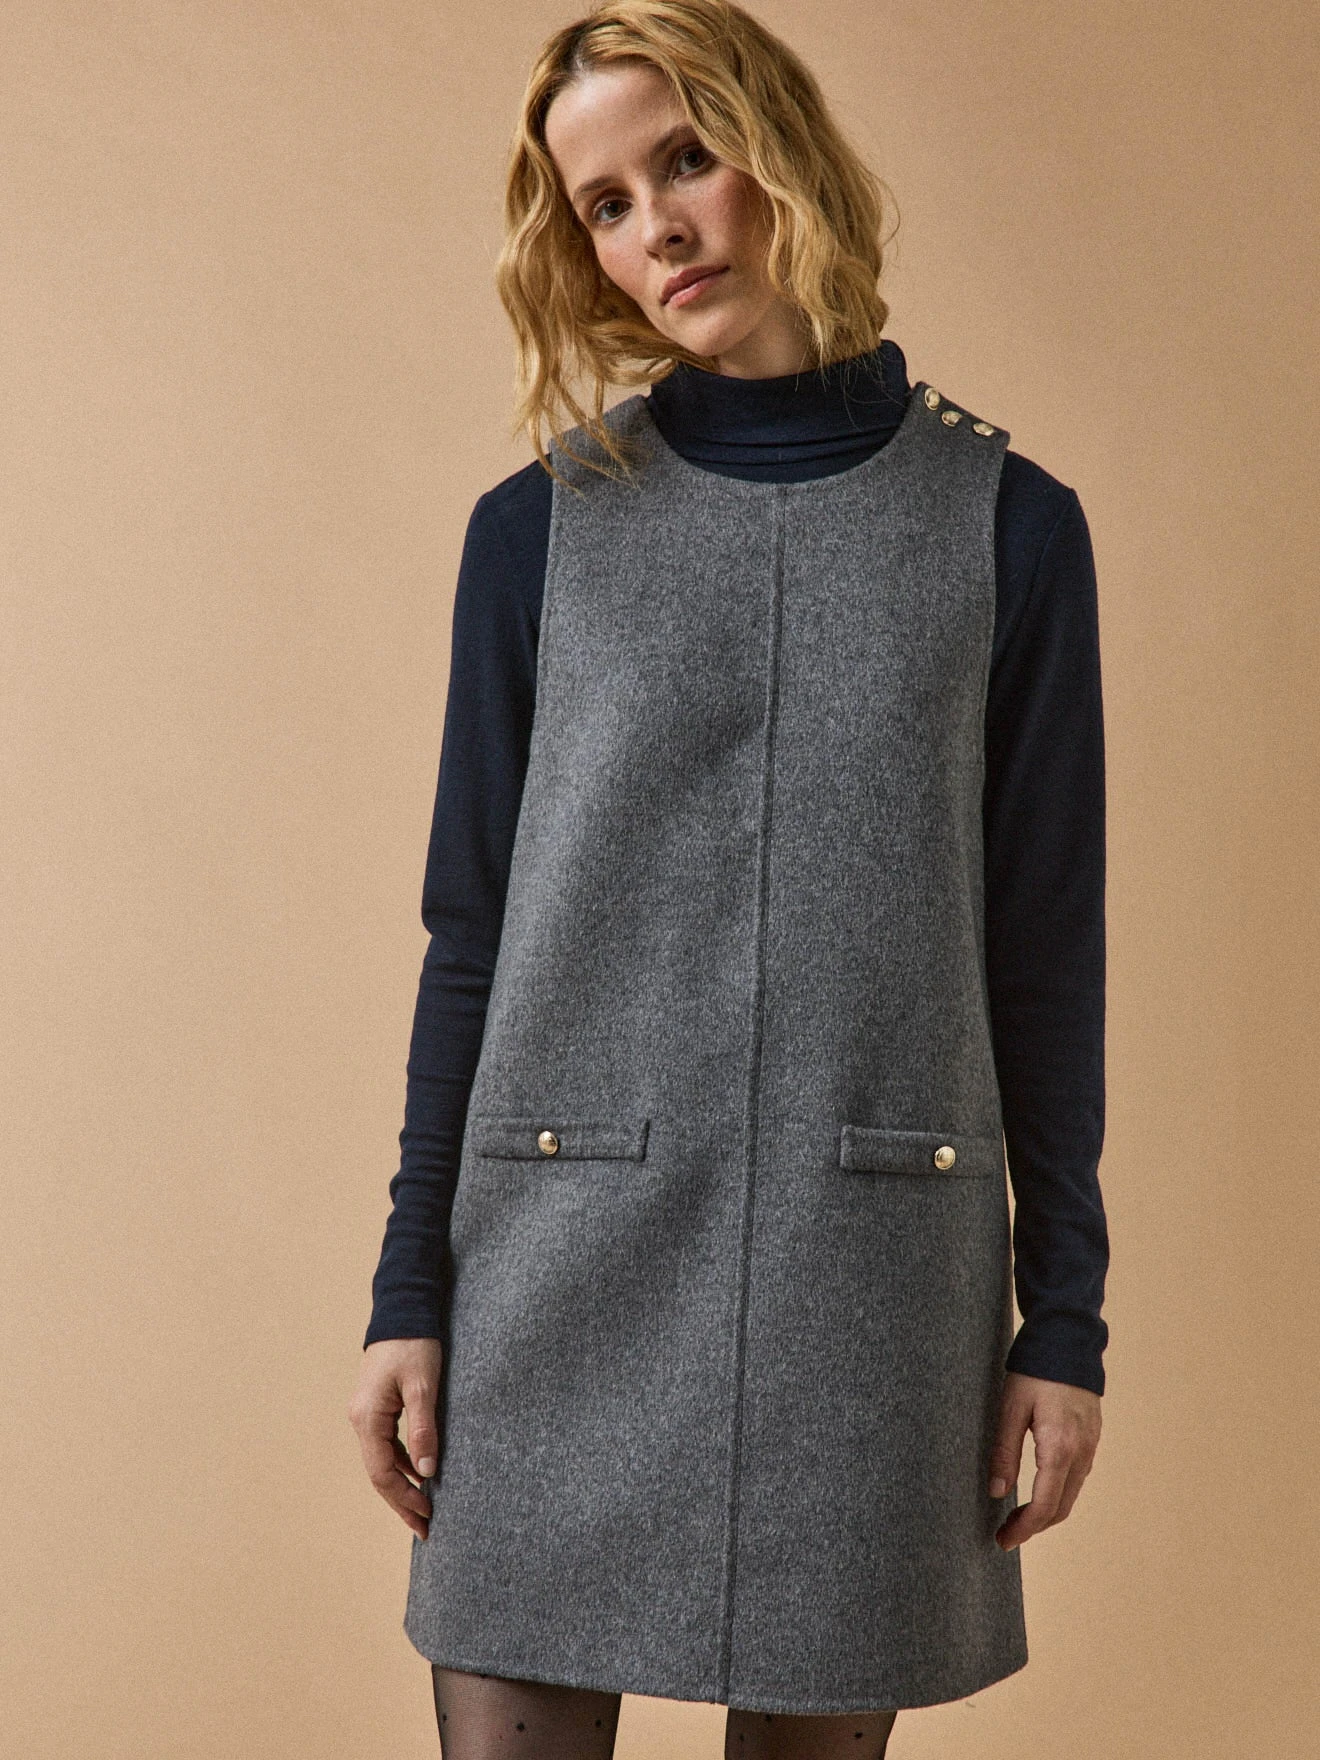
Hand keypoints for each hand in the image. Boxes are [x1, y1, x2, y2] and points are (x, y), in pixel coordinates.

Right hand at [348, 1337, 443, 1540]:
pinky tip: (419, 1473)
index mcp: (367, 1418)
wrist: (403, 1311)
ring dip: (401, 1485)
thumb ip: (424, 1429)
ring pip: (381, 1461)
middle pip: (378, 1473)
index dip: (404, 1499)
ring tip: (423, 1509)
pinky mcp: (376, 1407)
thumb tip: (426, 1473)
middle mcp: (360, 1419)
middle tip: (425, 1528)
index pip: (383, 1473)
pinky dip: (402, 1463)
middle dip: (401, 1501)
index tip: (426, 1518)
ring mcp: (365, 1413)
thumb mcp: (424, 1386)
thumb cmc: (414, 1344)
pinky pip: (386, 1445)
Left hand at [987, 1370, 1100, 1549]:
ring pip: (1071, 1494)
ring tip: (1016, 1516)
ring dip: (1046, 1512)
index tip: (1002, 1540)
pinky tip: (1037, 1489)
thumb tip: (996, 1492)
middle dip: (1033, 1527)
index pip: (1044, 1506)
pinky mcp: (1092, 1437)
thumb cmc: (1034, 1370)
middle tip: (1005, 1534)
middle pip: (1061, 1508)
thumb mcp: (1010, 1407)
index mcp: (1059, 1448)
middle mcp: (1081, 1452)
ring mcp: (1091, 1446)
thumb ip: (1003, 1451)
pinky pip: (1077, 1477)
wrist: (1068, 1339)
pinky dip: (1058, 1493)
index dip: (1023, 1529)